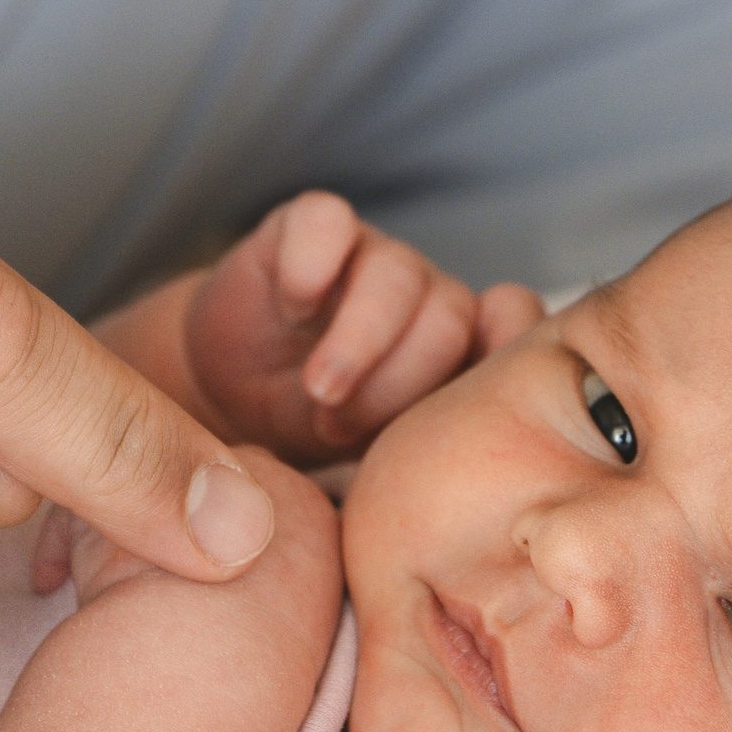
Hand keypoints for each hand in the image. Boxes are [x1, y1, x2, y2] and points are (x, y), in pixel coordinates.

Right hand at [180, 192, 543, 462]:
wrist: (218, 403)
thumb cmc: (310, 439)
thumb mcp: (377, 471)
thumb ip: (427, 470)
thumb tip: (475, 508)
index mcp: (461, 354)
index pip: (513, 336)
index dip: (500, 361)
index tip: (464, 417)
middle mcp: (426, 301)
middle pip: (450, 317)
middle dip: (399, 382)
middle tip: (341, 432)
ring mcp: (370, 261)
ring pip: (396, 275)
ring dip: (360, 339)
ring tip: (320, 391)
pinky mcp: (309, 231)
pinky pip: (326, 223)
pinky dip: (312, 263)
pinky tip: (292, 306)